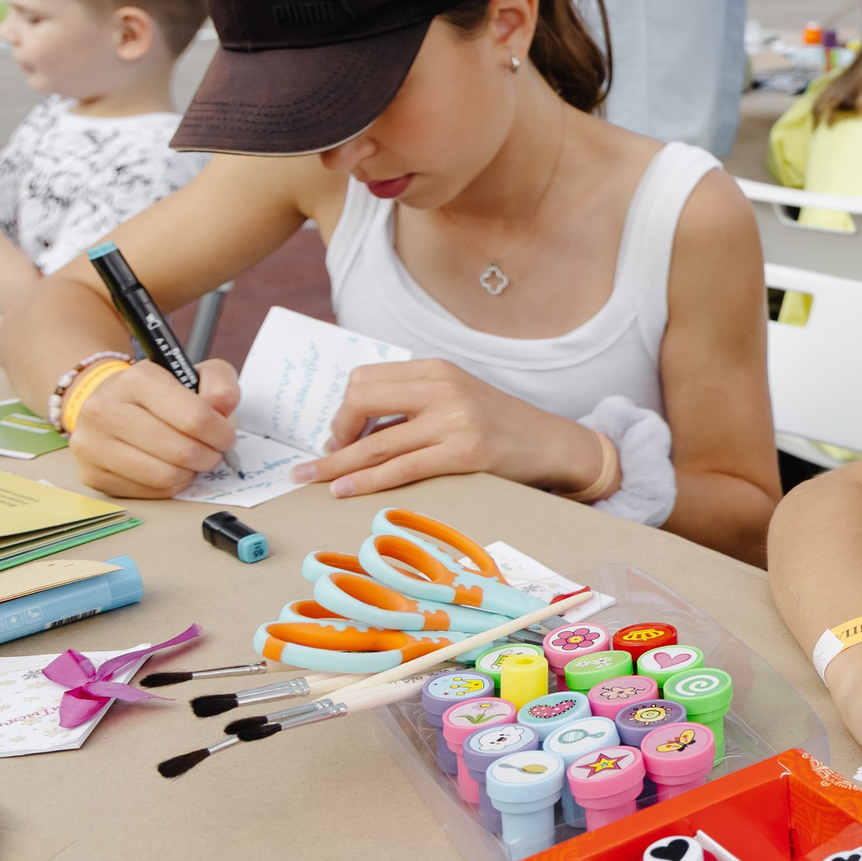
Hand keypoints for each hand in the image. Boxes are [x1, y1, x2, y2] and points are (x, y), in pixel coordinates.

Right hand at [70, 357, 241, 497]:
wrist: (109, 404)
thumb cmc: (158, 393)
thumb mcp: (194, 375)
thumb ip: (220, 385)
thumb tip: (222, 408)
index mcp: (137, 379)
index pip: (195, 417)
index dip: (221, 433)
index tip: (225, 436)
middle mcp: (105, 409)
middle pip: (181, 450)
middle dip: (208, 456)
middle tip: (211, 452)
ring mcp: (93, 443)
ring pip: (165, 475)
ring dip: (190, 473)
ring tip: (191, 461)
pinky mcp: (91, 472)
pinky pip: (148, 492)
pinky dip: (169, 485)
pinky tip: (170, 469)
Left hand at [294, 358, 598, 497]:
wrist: (551, 442)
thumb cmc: (500, 425)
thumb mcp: (457, 396)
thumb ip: (415, 402)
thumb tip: (356, 428)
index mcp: (437, 369)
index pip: (365, 378)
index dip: (343, 408)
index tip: (340, 433)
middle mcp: (443, 388)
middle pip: (360, 400)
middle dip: (336, 431)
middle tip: (331, 455)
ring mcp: (455, 419)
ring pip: (375, 442)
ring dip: (335, 464)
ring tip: (310, 478)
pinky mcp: (465, 452)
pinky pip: (401, 468)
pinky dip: (365, 481)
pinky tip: (344, 490)